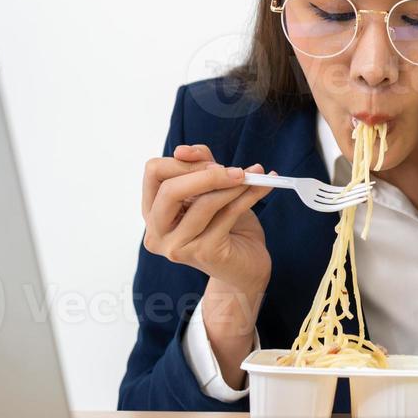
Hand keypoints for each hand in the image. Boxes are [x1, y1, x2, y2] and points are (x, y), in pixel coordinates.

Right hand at [141, 143, 274, 295]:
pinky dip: (249, 196)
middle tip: (235, 171)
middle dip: (206, 174)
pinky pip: (228, 214)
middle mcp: (157, 233)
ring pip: (205, 202)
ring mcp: (178, 246)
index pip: (154, 172)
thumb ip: (199, 168)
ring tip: (256, 176)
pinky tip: (264, 186)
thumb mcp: (210, 191)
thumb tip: (185, 150)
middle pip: (170, 190)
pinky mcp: (204, 252)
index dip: (184, 161)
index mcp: (153, 212)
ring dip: (235, 184)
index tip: (212, 162)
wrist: (245, 266)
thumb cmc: (226, 226)